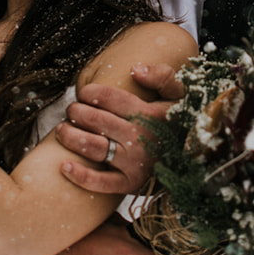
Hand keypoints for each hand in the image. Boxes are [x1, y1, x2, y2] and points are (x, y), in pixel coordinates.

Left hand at [54, 63, 182, 194]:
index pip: (110, 98)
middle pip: (96, 121)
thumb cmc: (178, 123)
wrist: (192, 160)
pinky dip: (80, 176)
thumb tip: (135, 70)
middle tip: (71, 110)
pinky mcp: (129, 185)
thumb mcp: (179, 95)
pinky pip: (101, 182)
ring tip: (61, 130)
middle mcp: (140, 139)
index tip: (83, 93)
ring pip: (93, 147)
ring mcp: (134, 163)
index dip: (90, 93)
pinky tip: (64, 166)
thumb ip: (162, 76)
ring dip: (70, 137)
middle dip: (76, 112)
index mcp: (149, 114)